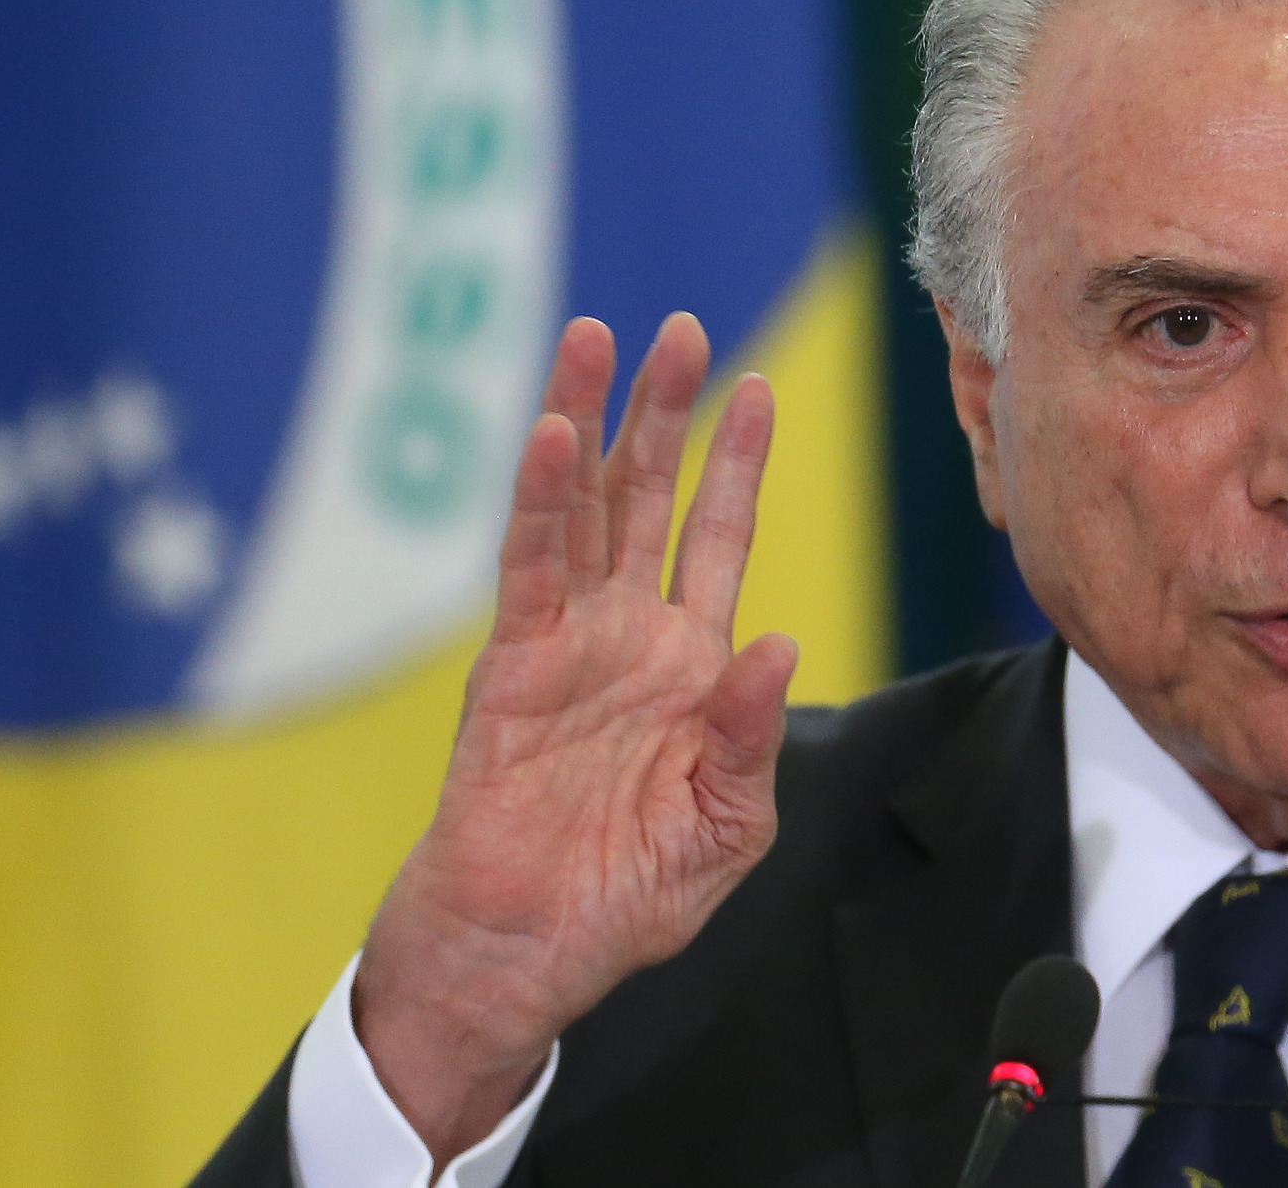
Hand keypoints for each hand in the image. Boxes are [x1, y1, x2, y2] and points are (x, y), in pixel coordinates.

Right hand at [350, 312, 794, 1157]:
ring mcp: (566, 645)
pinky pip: (529, 570)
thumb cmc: (624, 903)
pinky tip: (556, 434)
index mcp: (689, 667)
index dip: (734, 464)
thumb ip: (748, 741)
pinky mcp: (510, 668)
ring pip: (582, 510)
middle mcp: (627, 637)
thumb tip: (777, 644)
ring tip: (597, 338)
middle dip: (664, 412)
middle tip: (681, 328)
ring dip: (591, 422)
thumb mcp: (722, 832)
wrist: (526, 958)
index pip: (715, 540)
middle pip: (647, 498)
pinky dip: (542, 500)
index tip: (757, 386)